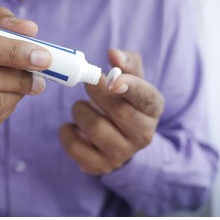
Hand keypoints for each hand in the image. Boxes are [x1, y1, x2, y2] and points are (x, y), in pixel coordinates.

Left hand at [59, 49, 163, 174]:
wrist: (120, 139)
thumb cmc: (123, 101)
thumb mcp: (130, 79)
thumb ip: (125, 62)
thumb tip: (113, 53)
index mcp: (152, 109)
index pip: (146, 98)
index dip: (130, 87)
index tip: (112, 80)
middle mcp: (143, 134)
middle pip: (119, 111)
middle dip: (96, 92)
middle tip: (88, 82)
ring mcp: (123, 154)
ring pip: (95, 128)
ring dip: (80, 111)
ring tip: (80, 107)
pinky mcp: (101, 166)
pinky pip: (75, 148)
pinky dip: (66, 132)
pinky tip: (72, 126)